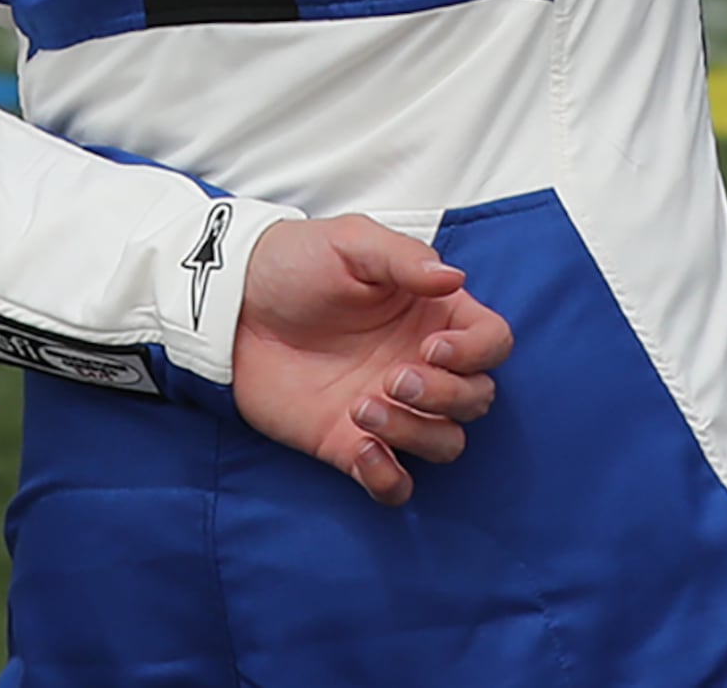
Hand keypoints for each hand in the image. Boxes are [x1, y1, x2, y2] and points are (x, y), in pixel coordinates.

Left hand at [230, 214, 514, 506]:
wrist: (232, 304)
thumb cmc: (297, 263)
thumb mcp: (351, 243)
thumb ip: (404, 259)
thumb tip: (454, 278)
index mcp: (433, 315)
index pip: (493, 343)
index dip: (477, 353)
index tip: (432, 347)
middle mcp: (422, 365)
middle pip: (477, 399)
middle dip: (445, 395)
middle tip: (394, 377)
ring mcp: (389, 408)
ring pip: (445, 443)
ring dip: (416, 433)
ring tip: (362, 408)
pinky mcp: (350, 444)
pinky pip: (394, 484)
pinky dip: (388, 479)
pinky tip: (362, 451)